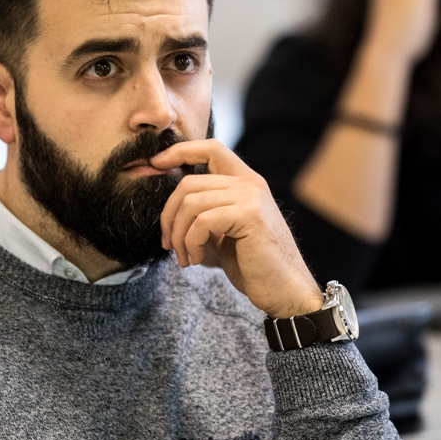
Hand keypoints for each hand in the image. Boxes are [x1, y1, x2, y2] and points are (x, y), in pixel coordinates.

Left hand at [152, 140, 323, 319]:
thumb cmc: (254, 266)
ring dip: (179, 235)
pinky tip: (197, 260)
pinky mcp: (249, 215)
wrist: (284, 291)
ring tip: (185, 258)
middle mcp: (250, 183)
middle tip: (168, 244)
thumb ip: (206, 213)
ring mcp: (251, 197)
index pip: (210, 148)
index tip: (156, 163)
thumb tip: (169, 206)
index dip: (180, 151)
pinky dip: (191, 243)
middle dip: (169, 215)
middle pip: (189, 182)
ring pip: (191, 202)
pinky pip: (201, 221)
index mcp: (246, 183)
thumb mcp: (225, 232)